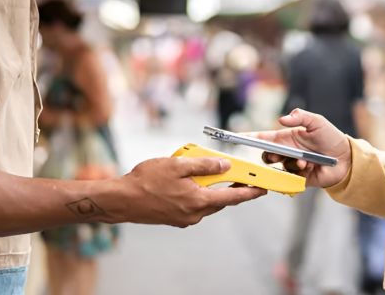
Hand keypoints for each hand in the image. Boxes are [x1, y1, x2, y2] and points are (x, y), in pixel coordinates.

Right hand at [123, 156, 265, 226]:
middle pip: (221, 200)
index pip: (232, 197)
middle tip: (241, 176)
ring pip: (207, 203)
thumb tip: (225, 166)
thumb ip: (204, 165)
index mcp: (198, 201)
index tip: (263, 188)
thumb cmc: (146, 181)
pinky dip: (199, 194)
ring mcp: (184, 218)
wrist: (121, 200)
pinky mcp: (175, 219)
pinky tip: (191, 181)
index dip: (250, 192)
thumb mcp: (178, 165)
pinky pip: (195, 205)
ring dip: (213, 190)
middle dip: (232, 188)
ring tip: (211, 172)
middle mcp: (194, 214)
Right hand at [251, 108, 350, 187]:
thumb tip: (282, 119)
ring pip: (278, 168)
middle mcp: (287, 152)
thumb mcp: (317, 122)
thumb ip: (300, 117)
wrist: (346, 159)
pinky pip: (289, 179)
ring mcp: (292, 166)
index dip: (252, 138)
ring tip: (305, 161)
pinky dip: (298, 173)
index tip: (240, 138)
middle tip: (279, 154)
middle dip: (270, 155)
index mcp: (287, 138)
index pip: (265, 138)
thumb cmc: (331, 138)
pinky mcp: (299, 179)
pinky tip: (309, 167)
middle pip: (267, 155)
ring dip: (290, 164)